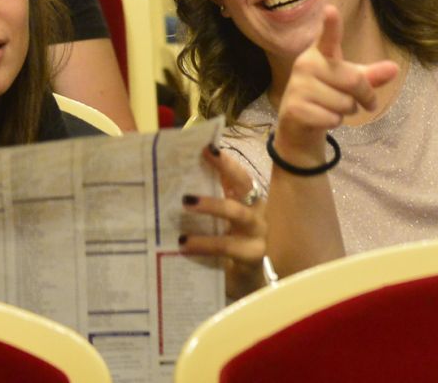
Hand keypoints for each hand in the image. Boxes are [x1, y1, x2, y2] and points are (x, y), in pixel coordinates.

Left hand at [181, 144, 268, 299]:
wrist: (249, 291)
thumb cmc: (232, 255)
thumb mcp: (222, 229)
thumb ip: (210, 208)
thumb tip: (180, 185)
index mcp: (250, 203)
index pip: (239, 176)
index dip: (225, 161)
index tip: (206, 146)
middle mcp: (258, 213)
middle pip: (245, 185)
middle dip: (226, 169)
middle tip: (203, 159)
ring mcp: (258, 234)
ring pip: (238, 213)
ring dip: (213, 204)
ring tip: (186, 203)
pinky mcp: (252, 257)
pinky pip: (228, 247)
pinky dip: (205, 243)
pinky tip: (184, 245)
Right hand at [272, 6, 398, 167]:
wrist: (299, 123)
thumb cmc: (328, 94)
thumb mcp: (351, 81)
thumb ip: (371, 75)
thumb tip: (395, 68)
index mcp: (320, 52)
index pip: (328, 36)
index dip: (331, 24)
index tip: (331, 10)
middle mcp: (306, 64)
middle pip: (354, 80)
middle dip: (366, 96)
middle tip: (367, 103)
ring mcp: (298, 86)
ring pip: (345, 103)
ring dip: (348, 111)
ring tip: (333, 107)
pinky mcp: (295, 108)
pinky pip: (332, 118)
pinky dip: (334, 122)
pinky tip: (322, 117)